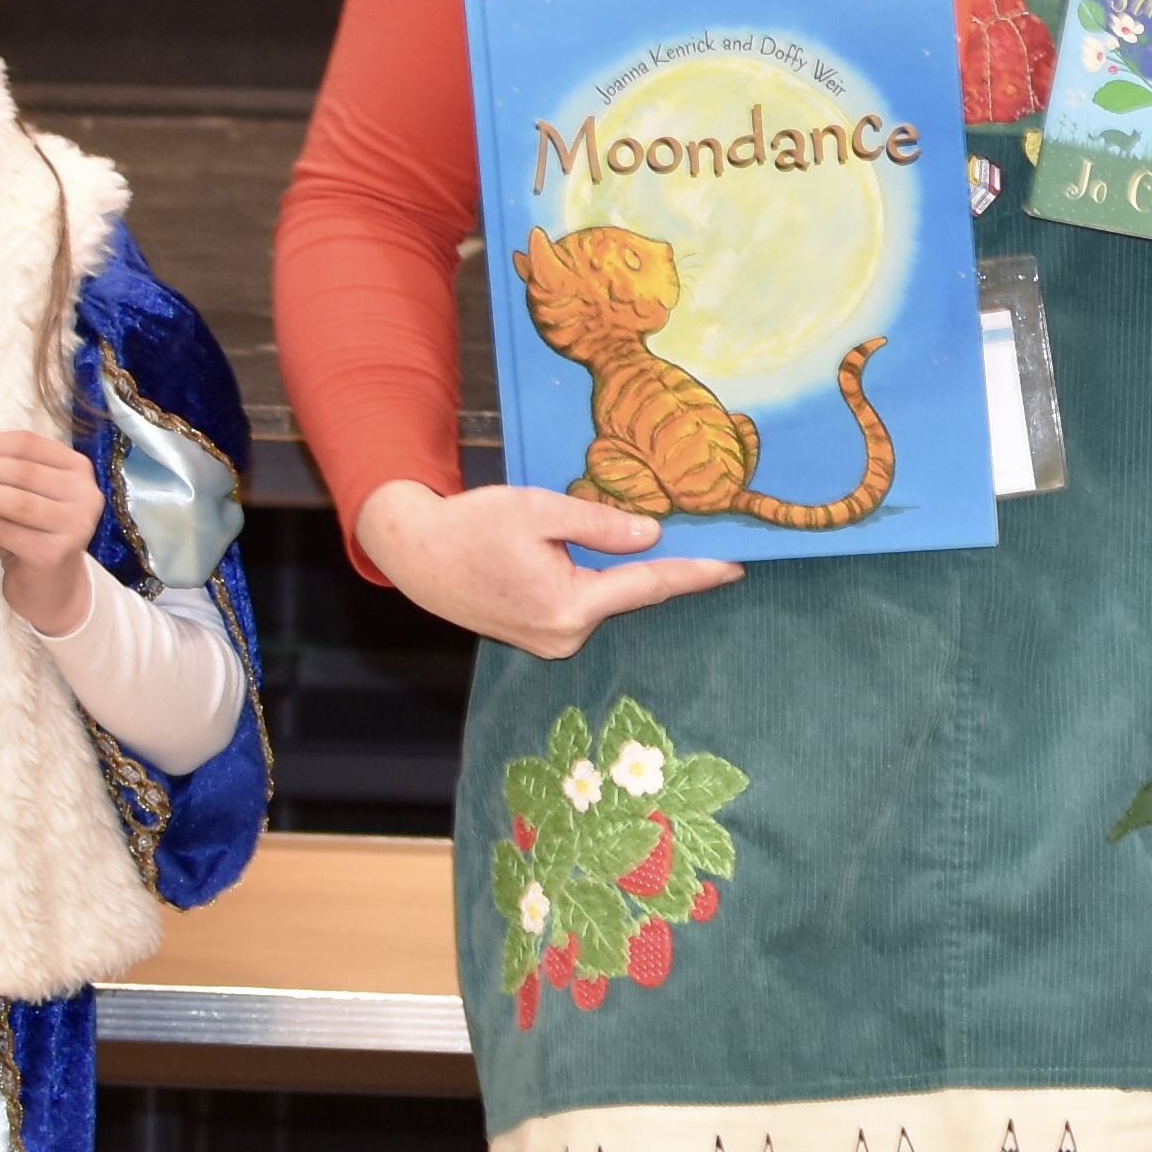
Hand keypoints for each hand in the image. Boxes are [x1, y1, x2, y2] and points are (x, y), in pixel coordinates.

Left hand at [0, 430, 106, 635]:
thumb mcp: (25, 493)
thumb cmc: (32, 531)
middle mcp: (85, 494)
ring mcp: (74, 526)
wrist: (51, 584)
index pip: (30, 445)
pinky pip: (7, 532)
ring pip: (18, 502)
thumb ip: (3, 472)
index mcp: (78, 469)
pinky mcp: (54, 553)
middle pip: (25, 471)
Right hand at [357, 477, 742, 661]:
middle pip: (631, 594)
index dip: (696, 572)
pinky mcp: (539, 637)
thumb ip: (599, 523)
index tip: (736, 565)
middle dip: (663, 566)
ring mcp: (551, 642)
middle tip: (704, 535)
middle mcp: (565, 636)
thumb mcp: (537, 509)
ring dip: (623, 572)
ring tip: (647, 536)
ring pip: (606, 598)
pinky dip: (598, 581)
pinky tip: (605, 557)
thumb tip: (652, 534)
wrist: (415, 554)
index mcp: (569, 606)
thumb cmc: (471, 526)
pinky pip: (584, 604)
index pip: (650, 586)